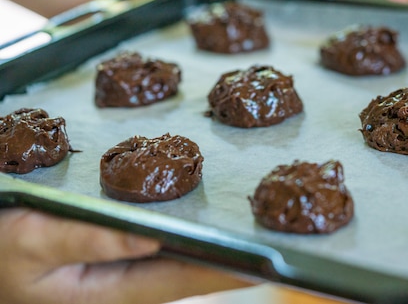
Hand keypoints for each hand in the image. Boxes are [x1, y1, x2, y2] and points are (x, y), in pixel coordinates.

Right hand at [0, 208, 252, 303]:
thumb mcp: (30, 241)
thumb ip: (88, 240)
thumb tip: (149, 236)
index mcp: (106, 292)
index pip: (180, 279)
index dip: (226, 271)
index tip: (266, 261)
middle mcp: (119, 290)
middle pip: (186, 274)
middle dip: (228, 260)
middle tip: (268, 242)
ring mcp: (117, 279)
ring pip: (174, 264)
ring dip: (208, 249)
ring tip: (245, 233)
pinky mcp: (112, 264)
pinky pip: (157, 252)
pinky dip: (181, 238)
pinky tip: (193, 224)